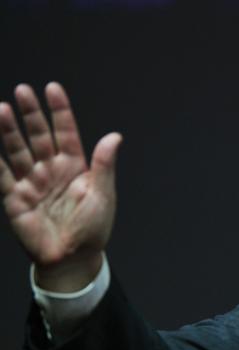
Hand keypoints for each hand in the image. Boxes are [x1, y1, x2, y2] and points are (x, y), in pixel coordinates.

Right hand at [0, 82, 121, 291]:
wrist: (73, 258)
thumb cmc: (93, 228)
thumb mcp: (102, 194)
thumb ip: (103, 165)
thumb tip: (114, 136)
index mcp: (75, 167)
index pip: (65, 132)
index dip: (59, 111)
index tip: (53, 88)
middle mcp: (51, 170)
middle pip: (39, 136)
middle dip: (31, 114)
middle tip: (22, 90)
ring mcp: (32, 182)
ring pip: (17, 150)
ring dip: (9, 131)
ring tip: (2, 109)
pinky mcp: (15, 198)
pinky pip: (1, 175)